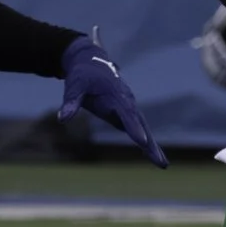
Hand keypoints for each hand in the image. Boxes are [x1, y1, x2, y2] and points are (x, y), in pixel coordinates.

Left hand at [58, 34, 166, 167]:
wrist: (92, 62)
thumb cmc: (82, 75)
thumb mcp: (74, 86)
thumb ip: (71, 102)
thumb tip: (63, 119)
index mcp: (115, 95)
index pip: (126, 114)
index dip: (134, 128)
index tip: (143, 142)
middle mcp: (126, 102)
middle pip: (141, 125)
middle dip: (150, 144)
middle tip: (160, 162)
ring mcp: (129, 107)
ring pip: (143, 128)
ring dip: (153, 147)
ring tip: (162, 164)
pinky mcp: (127, 113)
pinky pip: (139, 129)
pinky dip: (147, 143)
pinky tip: (154, 156)